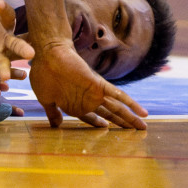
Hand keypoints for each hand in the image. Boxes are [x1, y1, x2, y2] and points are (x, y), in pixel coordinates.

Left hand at [0, 0, 33, 89]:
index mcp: (2, 25)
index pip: (7, 16)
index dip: (5, 10)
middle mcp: (6, 42)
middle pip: (16, 45)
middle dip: (22, 49)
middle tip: (30, 53)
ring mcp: (0, 56)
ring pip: (5, 63)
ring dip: (6, 70)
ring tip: (4, 76)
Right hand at [28, 38, 146, 129]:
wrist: (47, 54)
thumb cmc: (43, 75)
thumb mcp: (45, 99)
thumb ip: (53, 112)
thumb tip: (55, 125)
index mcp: (75, 104)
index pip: (91, 117)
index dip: (99, 123)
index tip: (106, 128)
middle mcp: (87, 100)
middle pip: (109, 115)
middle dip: (122, 123)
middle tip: (136, 132)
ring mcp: (94, 93)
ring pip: (117, 109)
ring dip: (130, 117)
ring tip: (143, 126)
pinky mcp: (99, 85)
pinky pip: (119, 96)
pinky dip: (131, 103)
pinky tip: (141, 111)